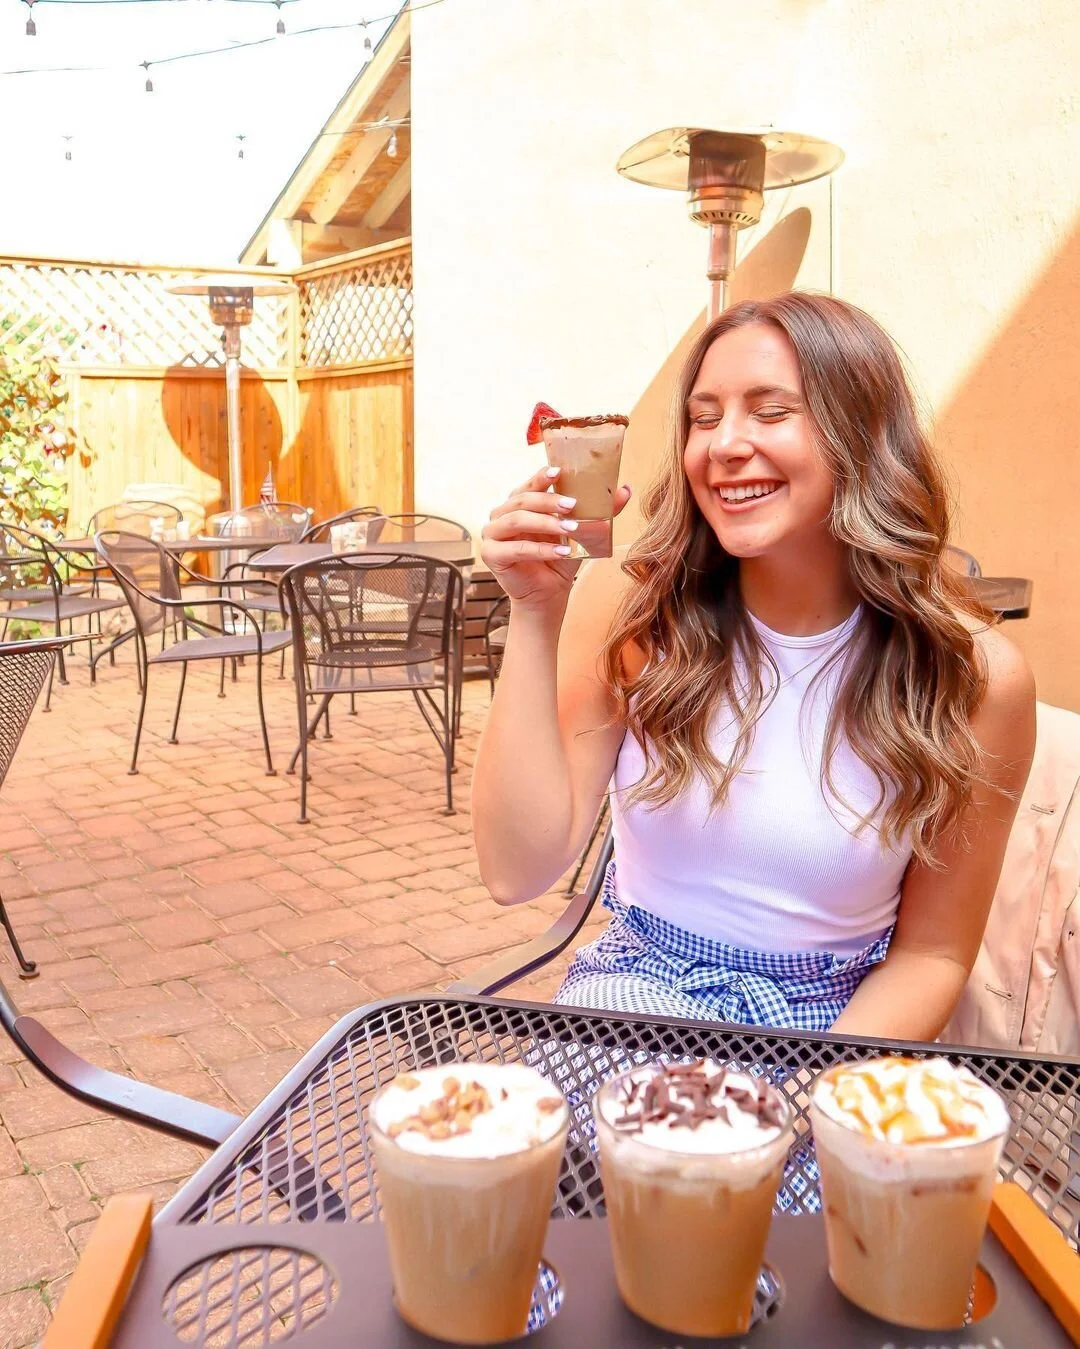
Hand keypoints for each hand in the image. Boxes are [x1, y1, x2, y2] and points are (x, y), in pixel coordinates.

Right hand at [481, 466, 631, 611]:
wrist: (548, 593)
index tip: (559, 471)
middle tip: (573, 505)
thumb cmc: (561, 558)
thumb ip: (600, 511)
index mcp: (519, 503)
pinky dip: (541, 549)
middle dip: (549, 501)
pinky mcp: (491, 555)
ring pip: (517, 520)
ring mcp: (492, 534)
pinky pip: (516, 549)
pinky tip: (562, 551)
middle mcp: (502, 514)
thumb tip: (626, 490)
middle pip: (523, 500)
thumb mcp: (582, 531)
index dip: (541, 476)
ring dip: (546, 523)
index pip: (529, 484)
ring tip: (571, 528)